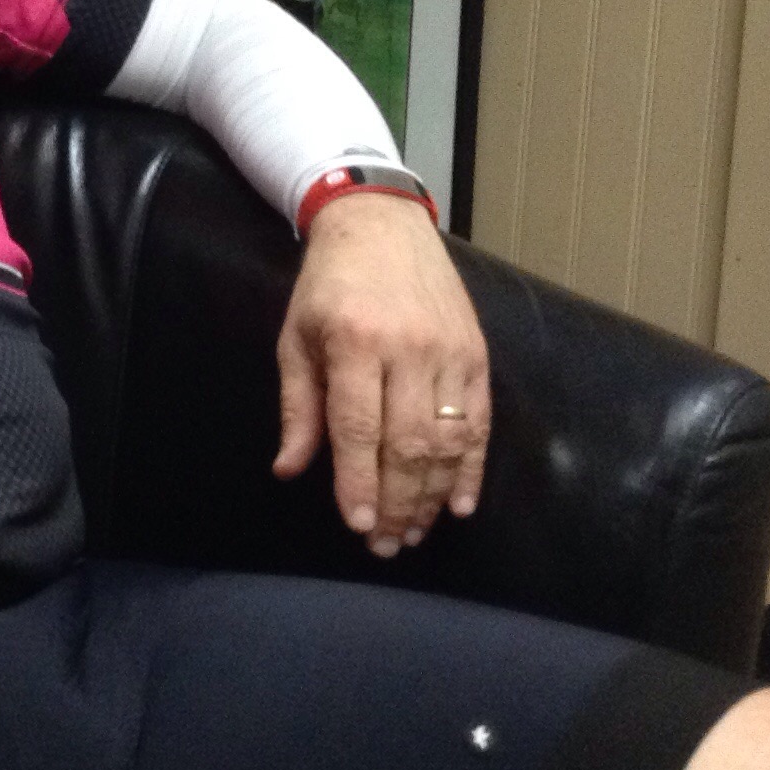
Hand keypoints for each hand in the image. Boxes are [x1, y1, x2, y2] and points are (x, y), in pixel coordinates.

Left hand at [271, 189, 488, 556]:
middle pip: (407, 443)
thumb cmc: (328, 285)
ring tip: (416, 532)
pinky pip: (480, 422)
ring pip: (448, 440)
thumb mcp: (296, 337)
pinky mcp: (477, 354)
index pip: (358, 428)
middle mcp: (408, 349)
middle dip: (398, 503)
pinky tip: (459, 504)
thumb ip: (298, 407)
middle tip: (387, 545)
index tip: (359, 527)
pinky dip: (472, 469)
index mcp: (355, 342)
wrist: (381, 224)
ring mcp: (450, 352)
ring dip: (433, 495)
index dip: (360, 482)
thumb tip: (290, 470)